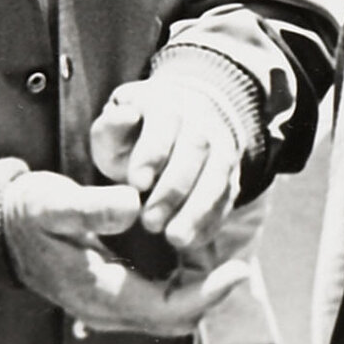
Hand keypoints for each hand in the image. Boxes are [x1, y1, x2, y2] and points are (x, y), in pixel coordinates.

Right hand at [0, 169, 247, 333]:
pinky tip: (192, 255)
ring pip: (170, 314)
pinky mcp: (111, 299)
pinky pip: (159, 303)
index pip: (167, 308)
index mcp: (96, 292)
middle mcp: (105, 311)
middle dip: (210, 293)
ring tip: (220, 256)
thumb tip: (134, 207)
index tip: (237, 268)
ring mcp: (107, 309)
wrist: (0, 229)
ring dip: (199, 290)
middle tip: (236, 263)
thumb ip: (90, 206)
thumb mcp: (51, 201)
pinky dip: (184, 286)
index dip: (208, 293)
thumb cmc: (27, 212)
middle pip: (175, 319)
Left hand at [90, 78, 248, 258]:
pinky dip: (212, 220)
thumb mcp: (115, 130)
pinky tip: (192, 240)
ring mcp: (222, 147)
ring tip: (175, 239)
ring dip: (198, 209)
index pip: (165, 122)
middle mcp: (201, 121)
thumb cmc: (133, 137)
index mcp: (167, 103)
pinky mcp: (232, 175)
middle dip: (174, 188)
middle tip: (149, 222)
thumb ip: (112, 127)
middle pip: (197, 148)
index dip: (153, 153)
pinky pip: (229, 197)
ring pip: (219, 174)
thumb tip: (126, 115)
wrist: (174, 133)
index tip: (137, 184)